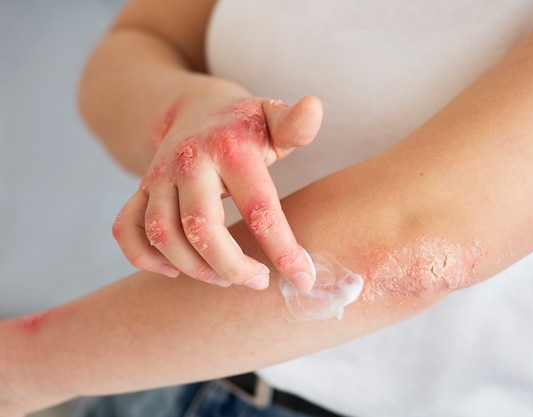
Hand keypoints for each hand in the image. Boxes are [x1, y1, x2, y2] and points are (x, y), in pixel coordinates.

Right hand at [112, 95, 322, 290]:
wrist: (193, 109)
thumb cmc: (244, 125)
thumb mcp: (273, 118)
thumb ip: (296, 124)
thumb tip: (315, 105)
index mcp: (229, 148)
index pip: (259, 207)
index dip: (282, 249)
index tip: (304, 278)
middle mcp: (189, 162)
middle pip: (201, 228)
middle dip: (232, 267)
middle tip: (259, 281)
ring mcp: (159, 177)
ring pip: (162, 235)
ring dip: (194, 268)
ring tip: (226, 278)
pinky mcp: (141, 190)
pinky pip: (127, 230)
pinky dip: (144, 258)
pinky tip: (174, 271)